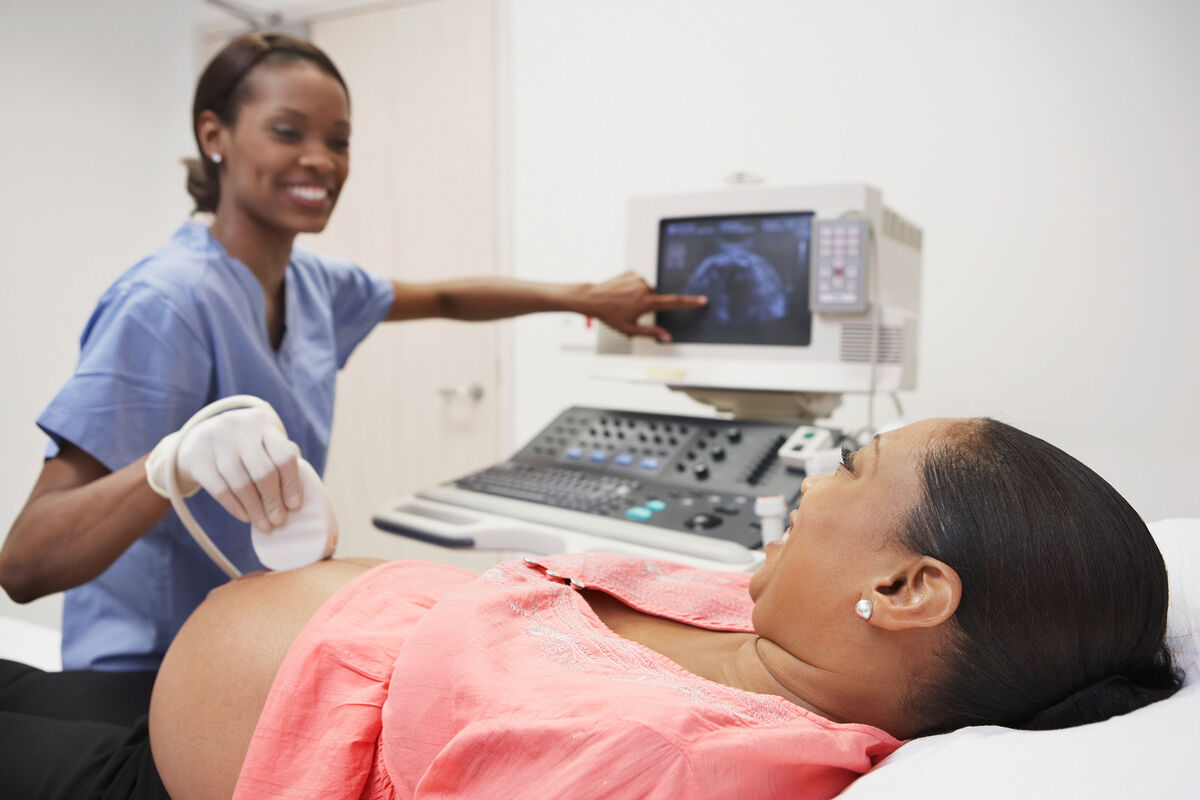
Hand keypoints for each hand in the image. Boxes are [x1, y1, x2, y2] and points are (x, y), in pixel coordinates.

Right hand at [146, 405, 303, 531]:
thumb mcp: (262, 441)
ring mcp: (215, 441)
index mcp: (262, 423)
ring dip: (255, 509)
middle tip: (279, 520)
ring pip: (241, 484)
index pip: (284, 456)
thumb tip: (297, 493)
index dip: (292, 484)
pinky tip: (245, 517)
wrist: (197, 439)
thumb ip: (281, 458)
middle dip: (273, 501)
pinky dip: (236, 507)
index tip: (295, 506)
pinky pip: (220, 489)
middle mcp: (239, 428)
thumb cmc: (243, 445)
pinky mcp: (196, 458)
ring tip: (264, 525)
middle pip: (263, 472)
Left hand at [581, 271, 706, 340]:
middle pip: (656, 297)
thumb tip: (667, 337)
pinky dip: (633, 287)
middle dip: (649, 304)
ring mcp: (638, 279)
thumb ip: (651, 333)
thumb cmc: (610, 316)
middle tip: (632, 309)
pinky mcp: (632, 272)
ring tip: (624, 301)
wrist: (593, 298)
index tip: (702, 299)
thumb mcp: (630, 329)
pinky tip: (622, 292)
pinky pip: (639, 281)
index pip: (674, 302)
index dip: (690, 302)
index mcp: (647, 303)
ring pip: (647, 289)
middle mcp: (645, 288)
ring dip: (640, 295)